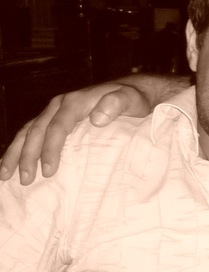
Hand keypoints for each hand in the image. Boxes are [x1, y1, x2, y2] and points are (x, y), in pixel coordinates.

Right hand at [0, 84, 149, 185]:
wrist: (133, 90)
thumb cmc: (134, 99)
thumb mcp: (132, 99)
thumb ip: (117, 104)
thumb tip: (97, 119)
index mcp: (75, 102)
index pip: (57, 128)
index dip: (51, 150)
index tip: (49, 172)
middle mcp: (60, 105)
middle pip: (37, 131)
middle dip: (27, 156)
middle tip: (26, 180)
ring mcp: (55, 111)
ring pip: (28, 131)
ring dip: (15, 153)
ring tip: (6, 176)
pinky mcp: (55, 118)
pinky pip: (32, 132)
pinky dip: (20, 147)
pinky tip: (12, 164)